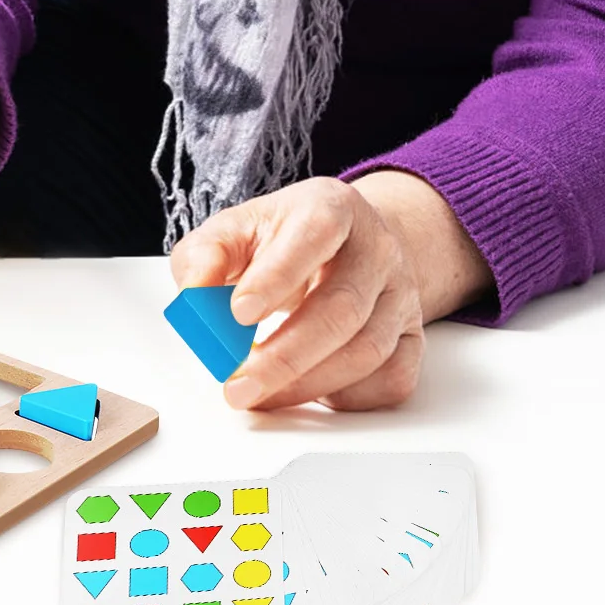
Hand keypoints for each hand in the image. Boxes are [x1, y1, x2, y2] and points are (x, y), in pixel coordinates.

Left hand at [169, 172, 490, 411]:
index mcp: (331, 208)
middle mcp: (376, 249)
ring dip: (308, 383)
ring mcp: (401, 296)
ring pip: (367, 350)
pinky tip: (308, 392)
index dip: (277, 276)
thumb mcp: (237, 229)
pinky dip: (346, 397)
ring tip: (259, 394)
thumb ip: (204, 255)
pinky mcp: (411, 338)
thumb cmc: (283, 239)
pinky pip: (390, 380)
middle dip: (286, 355)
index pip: (314, 234)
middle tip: (239, 382)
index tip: (236, 314)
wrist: (350, 243)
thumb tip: (192, 294)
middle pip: (342, 308)